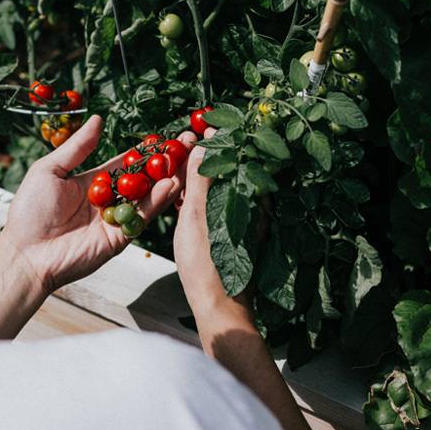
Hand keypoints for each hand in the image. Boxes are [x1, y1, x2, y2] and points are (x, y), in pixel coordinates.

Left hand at [0, 115, 196, 291]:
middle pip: (143, 179)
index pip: (126, 163)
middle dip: (164, 163)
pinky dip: (158, 201)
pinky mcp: (121, 237)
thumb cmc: (29, 211)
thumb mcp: (50, 170)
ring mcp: (116, 219)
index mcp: (93, 183)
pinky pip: (142, 216)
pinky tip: (170, 184)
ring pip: (148, 196)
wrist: (26, 253)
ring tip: (184, 161)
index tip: (165, 137)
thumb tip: (97, 119)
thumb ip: (77, 147)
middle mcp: (109, 201)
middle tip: (185, 145)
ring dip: (168, 178)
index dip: (145, 151)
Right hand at [174, 126, 252, 314]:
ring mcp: (242, 221)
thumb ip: (201, 178)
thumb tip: (203, 144)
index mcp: (248, 198)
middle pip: (230, 170)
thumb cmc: (207, 265)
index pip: (237, 155)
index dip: (220, 137)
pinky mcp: (233, 234)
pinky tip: (184, 196)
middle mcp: (250, 207)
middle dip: (209, 154)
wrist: (217, 306)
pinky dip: (202, 196)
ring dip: (203, 175)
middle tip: (187, 142)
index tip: (203, 124)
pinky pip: (218, 205)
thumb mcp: (198, 215)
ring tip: (180, 165)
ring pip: (222, 188)